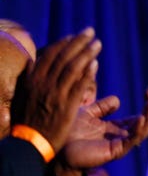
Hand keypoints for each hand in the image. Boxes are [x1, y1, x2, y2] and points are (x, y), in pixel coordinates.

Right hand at [10, 27, 101, 151]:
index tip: (75, 36)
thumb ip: (28, 78)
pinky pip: (78, 86)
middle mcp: (43, 84)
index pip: (50, 56)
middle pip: (63, 58)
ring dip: (86, 54)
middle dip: (78, 43)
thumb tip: (31, 61)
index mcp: (33, 80)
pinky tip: (95, 64)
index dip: (64, 44)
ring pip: (73, 69)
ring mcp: (55, 95)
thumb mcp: (22, 95)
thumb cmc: (26, 121)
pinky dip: (87, 74)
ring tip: (97, 43)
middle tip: (91, 32)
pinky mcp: (66, 107)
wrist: (29, 143)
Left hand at [55, 89, 147, 175]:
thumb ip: (102, 107)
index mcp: (114, 129)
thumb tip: (118, 101)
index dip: (145, 105)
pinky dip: (138, 130)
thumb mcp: (87, 113)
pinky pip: (130, 141)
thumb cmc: (67, 133)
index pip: (136, 118)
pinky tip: (141, 118)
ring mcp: (118, 145)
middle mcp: (119, 137)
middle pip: (143, 124)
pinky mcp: (114, 152)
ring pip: (141, 132)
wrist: (55, 148)